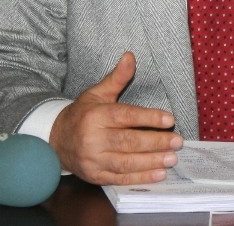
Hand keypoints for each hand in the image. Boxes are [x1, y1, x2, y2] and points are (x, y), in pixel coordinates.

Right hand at [49, 51, 182, 184]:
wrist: (56, 140)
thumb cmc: (83, 113)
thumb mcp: (98, 92)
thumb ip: (117, 77)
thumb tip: (130, 56)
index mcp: (95, 116)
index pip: (126, 116)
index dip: (149, 118)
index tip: (169, 119)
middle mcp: (93, 139)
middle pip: (128, 142)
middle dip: (155, 142)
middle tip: (177, 141)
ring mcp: (93, 160)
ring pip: (126, 163)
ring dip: (152, 162)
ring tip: (171, 158)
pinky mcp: (95, 176)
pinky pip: (121, 178)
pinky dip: (141, 177)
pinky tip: (158, 174)